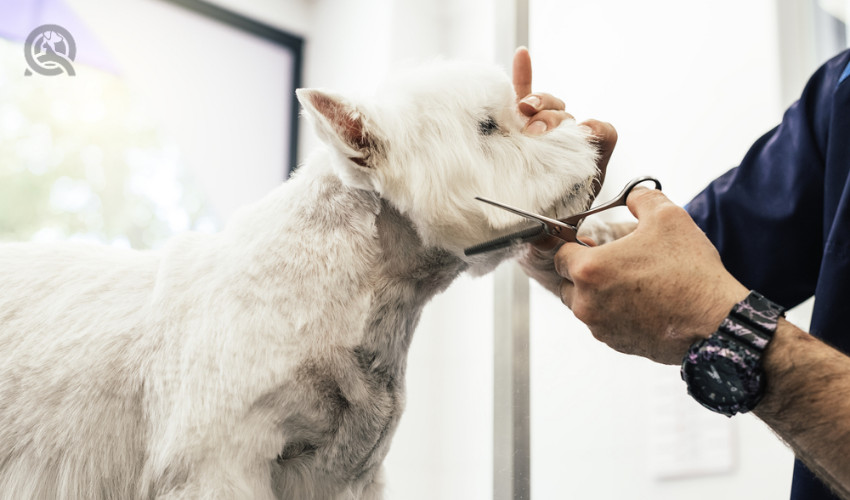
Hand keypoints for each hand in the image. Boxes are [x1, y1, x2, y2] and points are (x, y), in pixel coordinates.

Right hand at [512, 47, 618, 292]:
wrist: (530, 245)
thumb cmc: (548, 246)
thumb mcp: (555, 246)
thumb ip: (553, 241)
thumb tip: (546, 235)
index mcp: (585, 168)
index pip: (602, 134)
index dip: (591, 130)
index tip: (576, 135)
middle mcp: (565, 149)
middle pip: (569, 117)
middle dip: (555, 120)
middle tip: (538, 134)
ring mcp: (540, 138)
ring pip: (547, 106)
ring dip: (538, 102)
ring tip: (524, 111)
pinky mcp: (515, 133)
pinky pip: (520, 99)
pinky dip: (522, 78)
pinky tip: (522, 56)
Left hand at [554, 187, 748, 364]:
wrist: (715, 322)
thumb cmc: (690, 272)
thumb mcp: (668, 217)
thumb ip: (641, 198)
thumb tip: (633, 195)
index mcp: (589, 270)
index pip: (558, 253)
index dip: (574, 244)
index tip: (591, 242)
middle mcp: (585, 303)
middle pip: (566, 281)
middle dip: (583, 270)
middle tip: (613, 260)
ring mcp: (599, 327)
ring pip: (583, 304)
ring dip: (597, 292)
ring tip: (630, 281)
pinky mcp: (615, 344)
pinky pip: (603, 323)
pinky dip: (614, 312)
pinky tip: (641, 302)